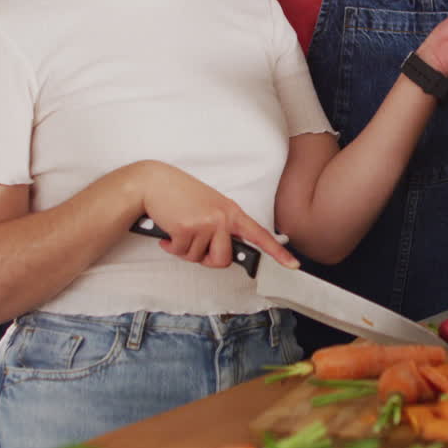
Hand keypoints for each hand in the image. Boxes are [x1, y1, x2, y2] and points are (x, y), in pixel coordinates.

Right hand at [138, 162, 298, 269]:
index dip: (277, 252)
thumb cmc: (180, 194)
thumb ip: (222, 226)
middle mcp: (222, 218)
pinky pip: (180, 252)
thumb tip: (224, 251)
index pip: (259, 235)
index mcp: (231, 212)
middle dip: (205, 259)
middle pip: (222, 260)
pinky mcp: (186, 228)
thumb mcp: (210, 206)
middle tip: (194, 244)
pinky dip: (171, 246)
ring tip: (179, 229)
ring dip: (184, 250)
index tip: (293, 264)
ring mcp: (205, 223)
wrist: (154, 182)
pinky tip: (168, 230)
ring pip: (197, 258)